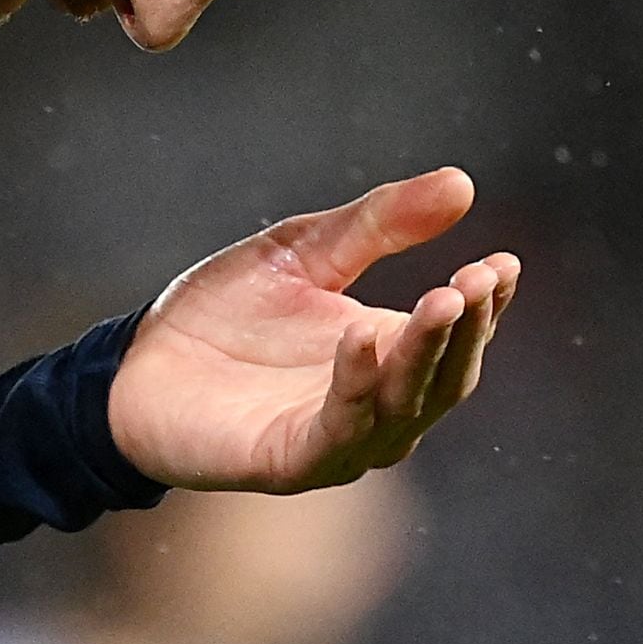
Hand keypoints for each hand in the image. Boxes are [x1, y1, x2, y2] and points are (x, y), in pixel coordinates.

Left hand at [105, 166, 520, 493]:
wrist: (137, 362)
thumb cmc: (225, 312)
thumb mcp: (307, 250)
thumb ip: (379, 222)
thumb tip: (462, 183)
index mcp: (389, 353)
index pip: (459, 334)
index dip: (488, 303)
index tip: (505, 262)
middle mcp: (379, 406)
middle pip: (445, 376)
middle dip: (467, 328)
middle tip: (478, 278)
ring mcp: (338, 439)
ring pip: (404, 406)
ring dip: (426, 355)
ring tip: (442, 299)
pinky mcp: (290, 460)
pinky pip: (338, 430)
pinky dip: (357, 387)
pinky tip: (362, 337)